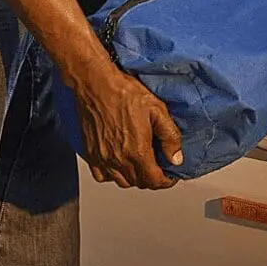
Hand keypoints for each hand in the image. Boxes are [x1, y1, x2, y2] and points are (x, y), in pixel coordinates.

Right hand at [70, 61, 183, 189]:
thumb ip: (170, 136)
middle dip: (152, 178)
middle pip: (139, 183)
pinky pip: (101, 175)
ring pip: (122, 181)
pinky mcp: (90, 152)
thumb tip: (176, 157)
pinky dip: (111, 174)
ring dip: (133, 177)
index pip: (154, 181)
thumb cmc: (123, 92)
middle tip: (158, 167)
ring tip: (140, 165)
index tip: (170, 176)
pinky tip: (118, 163)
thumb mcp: (157, 109)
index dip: (166, 181)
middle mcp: (118, 159)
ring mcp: (102, 158)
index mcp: (137, 151)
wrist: (95, 83)